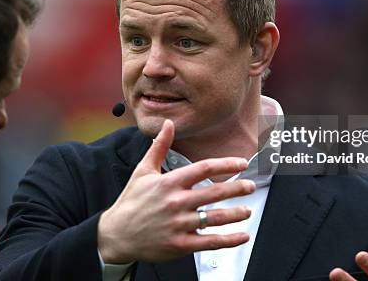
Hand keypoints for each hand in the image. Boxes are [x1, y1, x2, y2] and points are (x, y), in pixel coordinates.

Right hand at [97, 119, 255, 263]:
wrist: (116, 234)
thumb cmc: (131, 201)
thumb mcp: (143, 170)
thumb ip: (160, 146)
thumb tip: (168, 123)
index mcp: (169, 182)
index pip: (203, 168)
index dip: (226, 164)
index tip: (241, 164)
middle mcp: (176, 202)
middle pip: (214, 192)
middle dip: (237, 188)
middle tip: (251, 186)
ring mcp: (178, 224)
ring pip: (215, 218)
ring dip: (236, 214)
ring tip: (248, 210)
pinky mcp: (180, 245)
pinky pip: (210, 242)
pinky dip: (229, 240)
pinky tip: (242, 236)